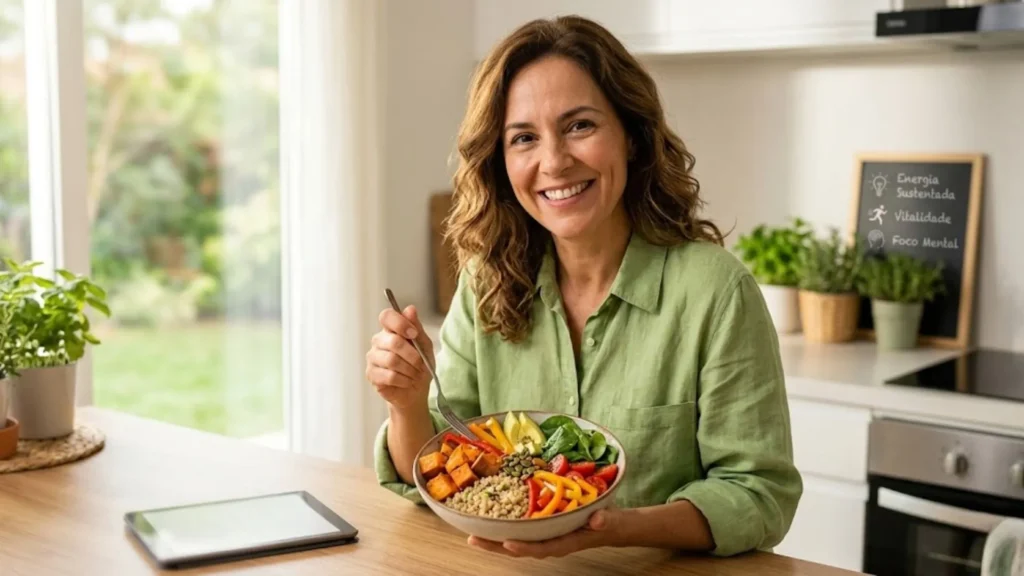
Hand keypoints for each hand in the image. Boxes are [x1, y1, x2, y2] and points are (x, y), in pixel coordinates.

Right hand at [366, 304, 433, 411]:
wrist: (416, 390)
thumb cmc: (420, 365)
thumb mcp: (425, 345)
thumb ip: (417, 327)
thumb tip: (410, 308)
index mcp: (390, 330)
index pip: (386, 316)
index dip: (400, 323)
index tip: (414, 334)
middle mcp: (378, 341)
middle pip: (394, 341)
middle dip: (413, 355)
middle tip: (420, 364)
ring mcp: (372, 357)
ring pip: (392, 360)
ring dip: (410, 369)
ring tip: (415, 374)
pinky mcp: (371, 374)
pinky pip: (389, 376)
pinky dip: (404, 380)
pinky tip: (406, 381)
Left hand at [467, 508, 625, 558]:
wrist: (610, 526)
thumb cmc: (609, 523)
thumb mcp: (610, 520)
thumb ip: (604, 520)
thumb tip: (598, 519)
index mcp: (564, 542)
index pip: (540, 548)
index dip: (523, 547)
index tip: (506, 542)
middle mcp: (550, 542)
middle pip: (519, 548)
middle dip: (495, 545)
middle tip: (473, 539)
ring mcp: (544, 537)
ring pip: (515, 541)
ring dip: (494, 539)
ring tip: (472, 534)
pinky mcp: (540, 529)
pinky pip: (519, 531)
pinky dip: (503, 527)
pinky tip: (488, 520)